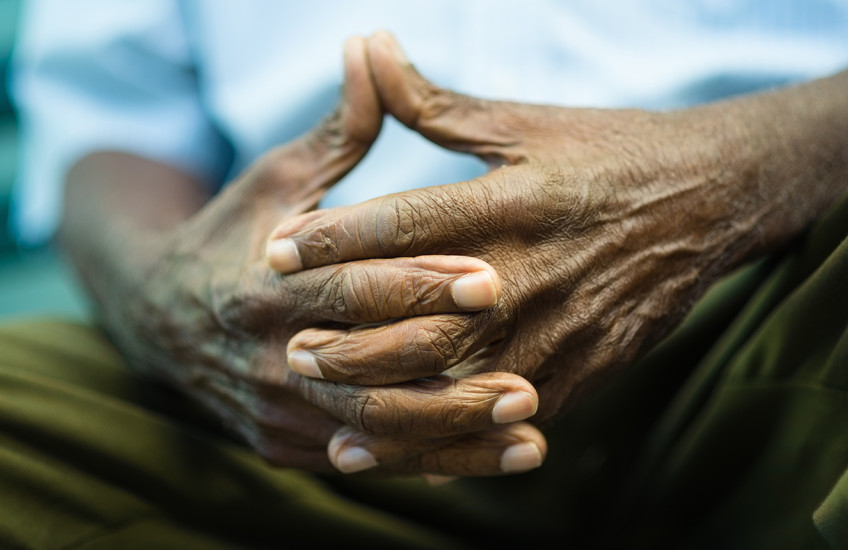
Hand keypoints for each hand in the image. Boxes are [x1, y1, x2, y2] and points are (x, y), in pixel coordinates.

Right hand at [103, 37, 543, 475]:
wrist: (160, 316)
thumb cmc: (235, 234)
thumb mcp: (278, 179)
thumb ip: (336, 131)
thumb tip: (370, 48)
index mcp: (263, 284)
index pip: (349, 287)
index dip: (417, 284)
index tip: (490, 278)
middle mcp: (266, 356)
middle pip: (365, 374)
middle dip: (446, 377)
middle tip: (525, 378)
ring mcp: (274, 409)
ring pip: (372, 431)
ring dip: (452, 437)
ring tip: (528, 435)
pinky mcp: (284, 444)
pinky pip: (366, 459)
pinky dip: (430, 464)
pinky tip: (492, 459)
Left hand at [267, 31, 839, 424]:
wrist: (711, 200)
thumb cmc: (609, 152)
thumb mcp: (523, 123)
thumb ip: (435, 102)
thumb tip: (367, 48)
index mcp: (515, 199)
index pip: (407, 224)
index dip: (335, 237)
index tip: (276, 253)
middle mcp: (534, 269)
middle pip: (423, 317)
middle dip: (349, 336)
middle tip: (288, 344)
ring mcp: (562, 326)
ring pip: (457, 380)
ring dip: (384, 395)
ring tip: (323, 401)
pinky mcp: (585, 367)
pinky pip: (504, 412)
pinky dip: (445, 435)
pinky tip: (396, 445)